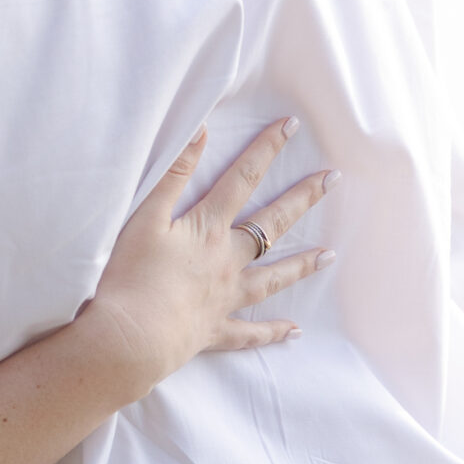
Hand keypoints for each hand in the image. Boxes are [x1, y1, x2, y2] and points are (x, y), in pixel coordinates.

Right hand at [78, 119, 335, 400]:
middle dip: (302, 198)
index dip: (266, 149)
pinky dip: (273, 332)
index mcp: (208, 229)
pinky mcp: (215, 330)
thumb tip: (200, 131)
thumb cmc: (131, 275)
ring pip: (272, 278)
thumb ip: (172, 174)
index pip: (242, 179)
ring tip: (328, 255)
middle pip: (271, 224)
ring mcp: (225, 297)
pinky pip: (250, 332)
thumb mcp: (145, 216)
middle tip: (333, 179)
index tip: (291, 126)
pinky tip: (294, 331)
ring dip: (301, 265)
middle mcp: (227, 261)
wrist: (131, 337)